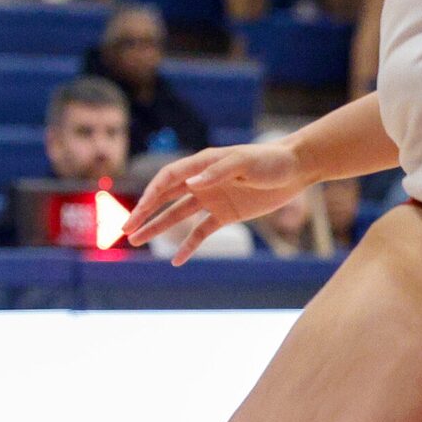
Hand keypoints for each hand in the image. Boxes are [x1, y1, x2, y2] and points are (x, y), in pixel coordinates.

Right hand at [126, 142, 309, 264]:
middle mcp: (201, 181)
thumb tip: (191, 183)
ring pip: (177, 216)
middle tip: (125, 230)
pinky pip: (201, 232)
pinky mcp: (225, 214)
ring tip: (136, 241)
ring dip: (157, 228)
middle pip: (165, 198)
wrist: (296, 169)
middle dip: (144, 213)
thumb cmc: (270, 160)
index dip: (151, 194)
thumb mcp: (245, 163)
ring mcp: (212, 198)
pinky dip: (189, 245)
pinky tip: (176, 260)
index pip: (168, 179)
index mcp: (202, 164)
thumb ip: (218, 171)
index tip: (137, 211)